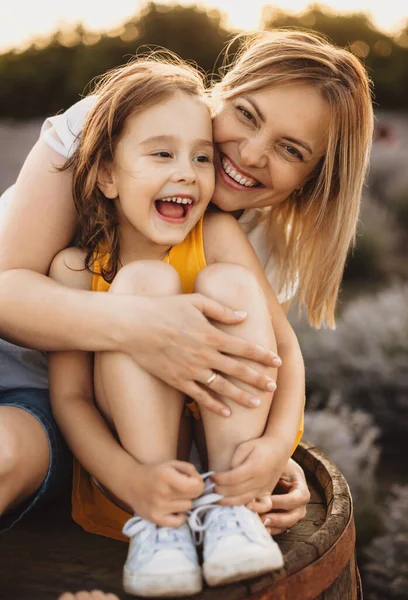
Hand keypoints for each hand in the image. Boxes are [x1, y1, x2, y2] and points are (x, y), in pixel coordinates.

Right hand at [126, 293, 279, 415]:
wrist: (134, 326)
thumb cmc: (164, 308)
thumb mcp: (196, 301)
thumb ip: (222, 310)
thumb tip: (244, 316)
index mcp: (212, 335)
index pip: (245, 348)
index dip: (263, 356)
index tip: (277, 362)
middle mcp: (205, 355)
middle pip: (239, 370)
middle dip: (258, 379)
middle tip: (273, 387)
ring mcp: (191, 370)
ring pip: (223, 387)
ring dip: (241, 396)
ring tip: (256, 404)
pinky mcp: (178, 381)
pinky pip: (200, 396)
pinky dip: (214, 405)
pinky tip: (226, 412)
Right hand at [129, 460, 204, 526]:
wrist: (131, 482)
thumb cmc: (155, 472)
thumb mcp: (172, 464)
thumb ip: (189, 469)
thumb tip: (200, 482)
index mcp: (167, 476)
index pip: (196, 486)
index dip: (198, 483)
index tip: (192, 481)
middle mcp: (163, 492)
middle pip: (193, 498)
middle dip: (191, 492)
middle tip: (183, 488)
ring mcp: (159, 507)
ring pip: (187, 508)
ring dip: (184, 502)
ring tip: (174, 497)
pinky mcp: (155, 519)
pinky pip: (178, 522)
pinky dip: (179, 516)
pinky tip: (174, 508)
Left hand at [212, 437, 285, 505]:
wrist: (279, 449)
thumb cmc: (260, 445)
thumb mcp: (246, 446)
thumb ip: (236, 459)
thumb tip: (227, 473)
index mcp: (254, 468)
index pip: (233, 478)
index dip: (220, 479)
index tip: (211, 476)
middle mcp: (260, 481)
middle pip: (236, 491)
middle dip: (221, 491)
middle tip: (210, 488)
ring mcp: (263, 489)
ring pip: (243, 500)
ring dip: (227, 501)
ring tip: (216, 498)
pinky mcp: (265, 493)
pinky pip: (251, 502)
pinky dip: (239, 504)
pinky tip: (230, 502)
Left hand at [252, 458, 309, 534]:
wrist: (271, 464)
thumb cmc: (273, 462)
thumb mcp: (275, 464)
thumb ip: (270, 473)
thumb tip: (258, 486)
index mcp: (300, 485)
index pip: (298, 497)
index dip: (284, 501)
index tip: (267, 501)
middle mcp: (300, 501)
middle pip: (296, 515)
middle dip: (279, 518)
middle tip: (262, 518)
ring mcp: (293, 511)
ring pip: (288, 523)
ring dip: (274, 525)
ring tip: (259, 524)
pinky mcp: (284, 518)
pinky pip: (280, 528)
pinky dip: (271, 529)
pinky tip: (260, 529)